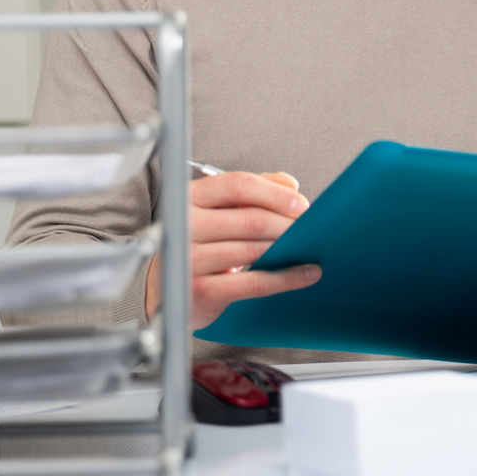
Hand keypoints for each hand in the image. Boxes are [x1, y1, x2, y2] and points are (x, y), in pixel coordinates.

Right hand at [145, 170, 319, 329]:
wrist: (166, 290)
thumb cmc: (199, 244)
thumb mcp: (220, 209)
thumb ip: (254, 191)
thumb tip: (290, 184)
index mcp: (191, 198)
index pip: (237, 185)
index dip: (274, 193)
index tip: (301, 204)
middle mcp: (186, 226)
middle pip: (250, 219)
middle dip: (287, 224)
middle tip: (310, 228)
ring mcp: (190, 260)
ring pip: (254, 250)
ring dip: (288, 248)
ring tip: (308, 247)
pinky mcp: (201, 290)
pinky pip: (255, 282)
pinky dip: (287, 278)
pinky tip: (307, 273)